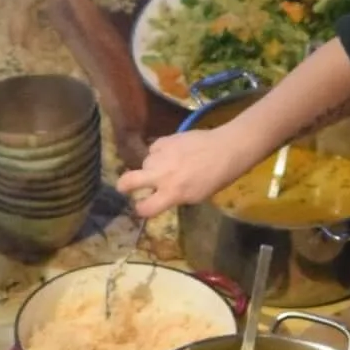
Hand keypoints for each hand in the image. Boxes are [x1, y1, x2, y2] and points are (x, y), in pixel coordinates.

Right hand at [116, 128, 246, 222]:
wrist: (226, 149)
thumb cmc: (215, 178)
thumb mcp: (195, 196)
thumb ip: (173, 197)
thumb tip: (159, 195)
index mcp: (171, 194)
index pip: (144, 208)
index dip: (141, 209)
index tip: (142, 207)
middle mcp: (161, 175)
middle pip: (128, 181)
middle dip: (123, 186)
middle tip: (123, 187)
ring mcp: (161, 156)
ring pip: (144, 163)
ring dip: (150, 166)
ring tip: (166, 165)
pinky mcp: (164, 140)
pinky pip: (153, 149)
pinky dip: (159, 152)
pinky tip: (171, 153)